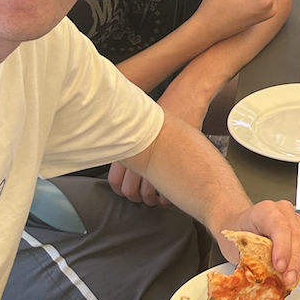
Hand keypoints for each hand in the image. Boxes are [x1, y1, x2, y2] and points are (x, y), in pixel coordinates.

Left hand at [105, 71, 212, 203]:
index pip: (115, 182)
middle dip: (137, 199)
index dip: (121, 191)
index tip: (130, 192)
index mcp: (126, 148)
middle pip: (130, 192)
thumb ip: (131, 144)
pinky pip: (167, 193)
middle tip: (145, 197)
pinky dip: (167, 199)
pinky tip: (171, 194)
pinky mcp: (174, 167)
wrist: (184, 99)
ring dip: (152, 201)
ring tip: (159, 198)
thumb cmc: (164, 110)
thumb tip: (126, 161)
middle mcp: (137, 158)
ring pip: (148, 196)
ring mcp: (156, 164)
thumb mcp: (142, 125)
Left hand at [219, 200, 299, 288]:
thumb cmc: (238, 234)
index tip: (280, 266)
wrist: (241, 225)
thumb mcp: (236, 246)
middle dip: (294, 261)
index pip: (279, 225)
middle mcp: (283, 210)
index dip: (283, 246)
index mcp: (263, 210)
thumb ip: (252, 258)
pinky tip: (296, 267)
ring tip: (290, 276)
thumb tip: (264, 276)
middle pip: (298, 234)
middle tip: (287, 278)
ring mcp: (296, 217)